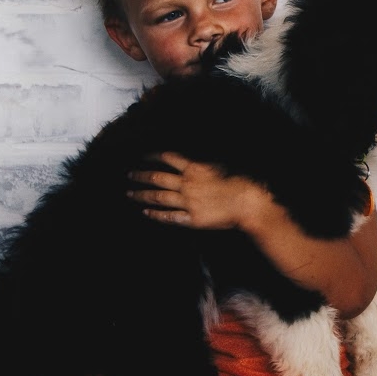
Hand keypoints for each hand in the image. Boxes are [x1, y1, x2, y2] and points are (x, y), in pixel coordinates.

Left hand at [127, 151, 263, 229]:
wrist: (247, 202)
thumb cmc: (239, 182)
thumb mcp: (218, 166)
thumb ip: (201, 165)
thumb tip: (190, 161)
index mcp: (195, 168)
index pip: (168, 158)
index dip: (153, 156)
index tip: (143, 157)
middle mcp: (187, 184)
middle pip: (157, 178)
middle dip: (141, 176)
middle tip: (129, 175)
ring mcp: (188, 202)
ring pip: (159, 197)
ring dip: (142, 195)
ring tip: (130, 193)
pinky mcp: (192, 218)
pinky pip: (169, 217)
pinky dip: (156, 214)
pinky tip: (146, 212)